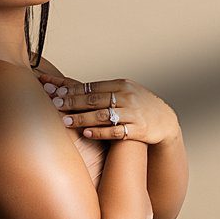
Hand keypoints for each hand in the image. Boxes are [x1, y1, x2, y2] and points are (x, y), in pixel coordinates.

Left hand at [40, 75, 179, 145]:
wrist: (165, 120)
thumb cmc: (138, 105)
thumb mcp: (124, 92)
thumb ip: (102, 91)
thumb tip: (68, 87)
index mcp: (122, 84)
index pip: (92, 86)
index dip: (72, 89)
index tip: (55, 91)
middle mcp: (128, 97)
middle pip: (95, 99)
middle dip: (73, 102)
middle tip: (54, 104)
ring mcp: (133, 113)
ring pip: (103, 115)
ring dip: (83, 118)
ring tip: (65, 121)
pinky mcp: (138, 130)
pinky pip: (115, 131)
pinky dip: (100, 132)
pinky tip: (86, 133)